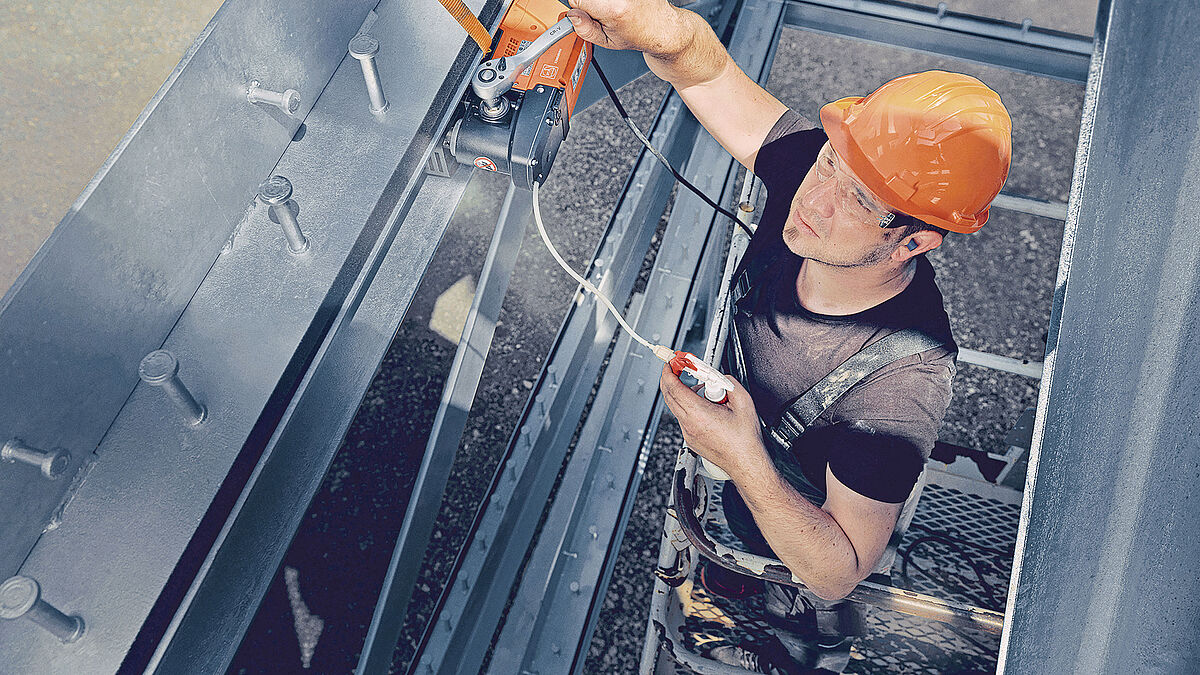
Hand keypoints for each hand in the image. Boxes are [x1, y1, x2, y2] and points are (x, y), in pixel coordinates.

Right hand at [565, 0, 690, 58]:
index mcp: (614, 8)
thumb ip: (585, 29)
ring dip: (602, 1)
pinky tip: (622, 4)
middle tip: (604, 12)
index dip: (580, 8)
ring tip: (615, 7)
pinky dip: (613, 0)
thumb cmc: (639, 35)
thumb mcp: (607, 41)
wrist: (663, 27)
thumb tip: (573, 15)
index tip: (589, 15)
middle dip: (592, 3)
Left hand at [659, 363, 769, 481]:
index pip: (673, 387)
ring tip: (703, 391)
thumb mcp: (743, 401)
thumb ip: (729, 382)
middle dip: (670, 378)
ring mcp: (688, 433)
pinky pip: (683, 417)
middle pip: (669, 396)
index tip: (671, 363)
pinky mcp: (691, 439)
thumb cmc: (745, 439)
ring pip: (676, 407)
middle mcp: (689, 424)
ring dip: (682, 393)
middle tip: (678, 368)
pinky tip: (705, 407)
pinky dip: (689, 407)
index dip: (669, 371)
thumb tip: (720, 377)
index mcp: (699, 413)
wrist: (746, 462)